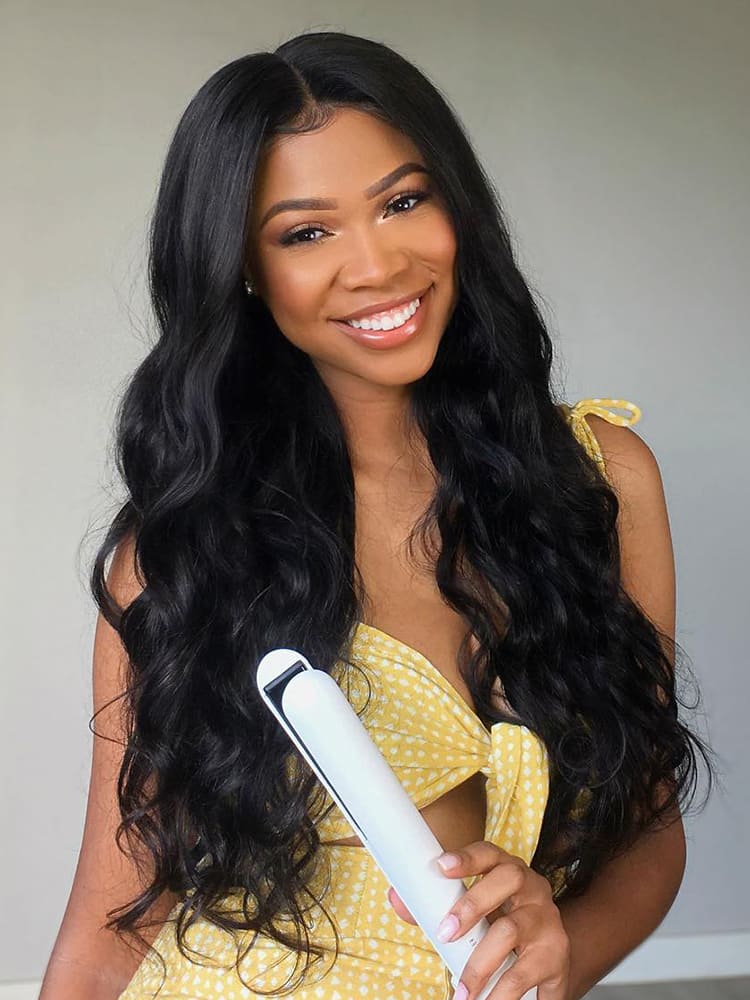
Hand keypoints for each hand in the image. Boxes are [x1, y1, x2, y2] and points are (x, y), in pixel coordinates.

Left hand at [387, 842, 570, 999]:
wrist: (552, 953)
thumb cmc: (505, 923)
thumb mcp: (480, 911)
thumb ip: (440, 905)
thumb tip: (397, 901)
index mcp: (510, 871)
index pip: (490, 854)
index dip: (467, 857)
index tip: (442, 865)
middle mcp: (533, 890)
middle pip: (506, 883)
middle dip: (471, 906)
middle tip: (444, 933)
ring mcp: (548, 922)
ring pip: (512, 932)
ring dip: (481, 965)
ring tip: (462, 992)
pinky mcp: (557, 958)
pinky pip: (529, 976)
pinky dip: (505, 995)